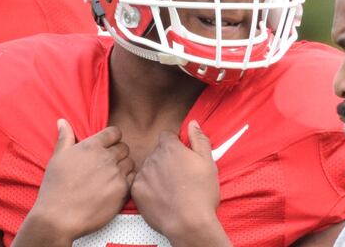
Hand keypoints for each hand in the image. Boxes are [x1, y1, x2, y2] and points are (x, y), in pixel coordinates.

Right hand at [14, 119, 134, 245]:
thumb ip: (65, 138)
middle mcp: (107, 157)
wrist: (59, 217)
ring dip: (123, 167)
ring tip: (110, 177)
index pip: (115, 132)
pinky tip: (114, 187)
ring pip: (130, 163)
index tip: (107, 147)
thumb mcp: (57, 158)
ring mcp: (117, 173)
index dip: (112, 139)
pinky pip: (133, 179)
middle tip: (106, 165)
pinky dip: (127, 181)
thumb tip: (63, 121)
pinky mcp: (123, 190)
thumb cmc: (55, 187)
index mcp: (92, 146)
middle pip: (124, 148)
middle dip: (118, 153)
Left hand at [131, 121, 229, 246]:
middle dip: (166, 159)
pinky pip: (141, 183)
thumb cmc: (202, 192)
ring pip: (148, 167)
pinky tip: (161, 196)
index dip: (176, 144)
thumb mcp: (208, 162)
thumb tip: (192, 123)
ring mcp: (142, 174)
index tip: (183, 156)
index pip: (167, 136)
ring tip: (171, 188)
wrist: (188, 222)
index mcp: (170, 147)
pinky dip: (149, 187)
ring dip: (156, 172)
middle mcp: (153, 157)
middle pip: (157, 152)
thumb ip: (199, 139)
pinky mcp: (136, 191)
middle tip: (179, 176)